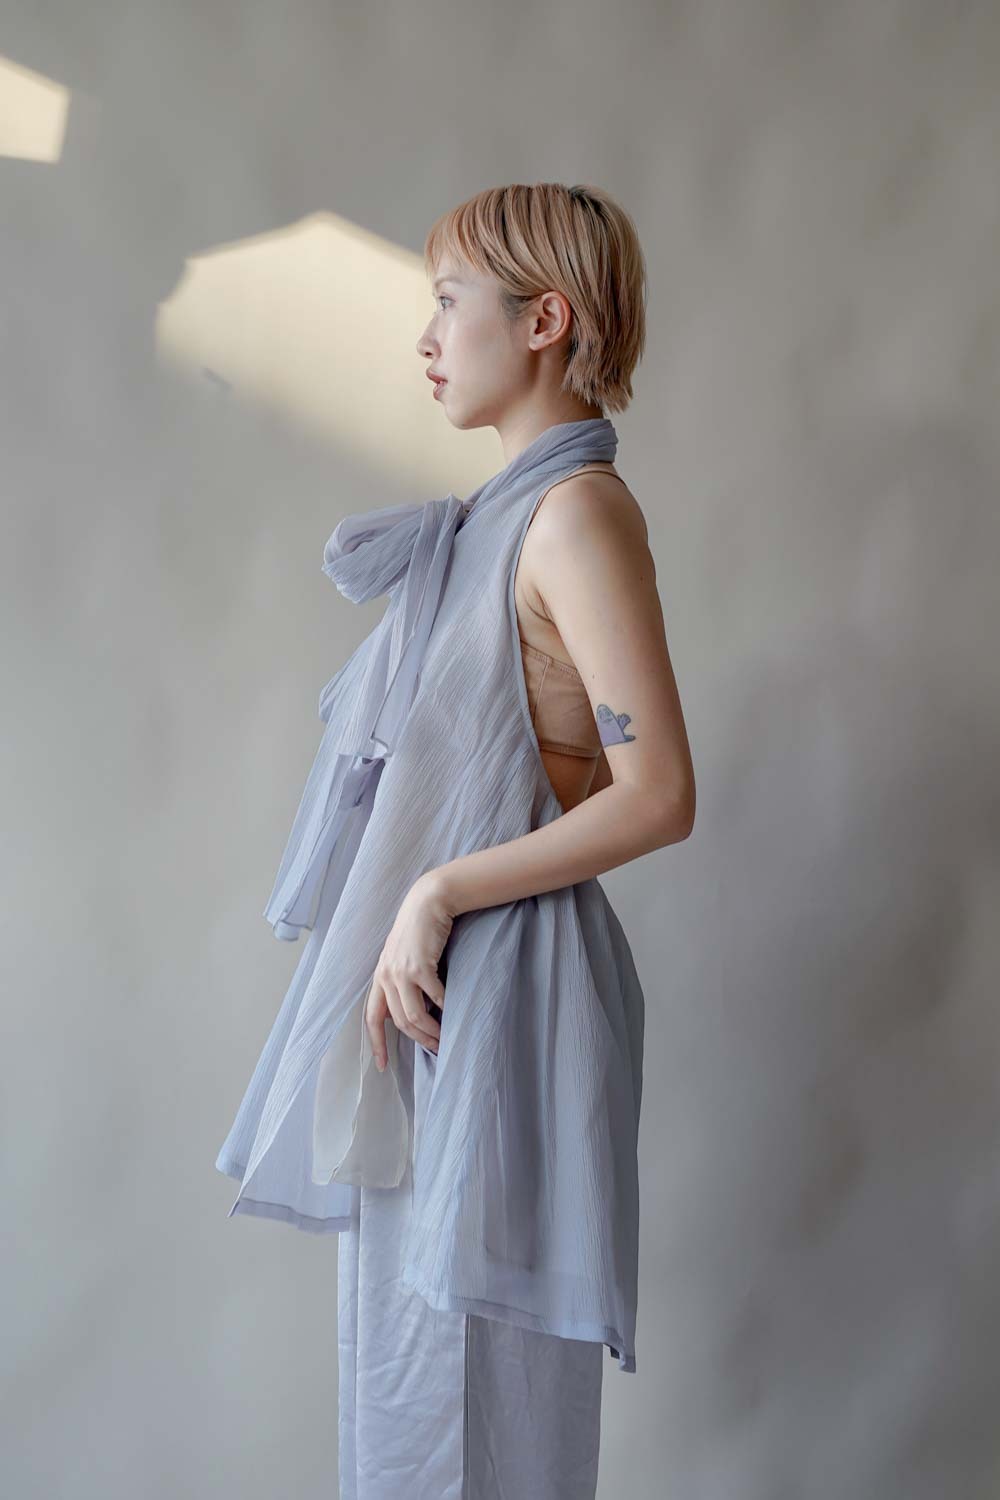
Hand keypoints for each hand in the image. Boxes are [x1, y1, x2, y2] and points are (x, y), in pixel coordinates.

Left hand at [365, 873, 453, 1069]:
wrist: (428, 902)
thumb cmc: (420, 930)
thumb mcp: (402, 957)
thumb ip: (401, 981)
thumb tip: (412, 1012)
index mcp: (379, 977)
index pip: (371, 1017)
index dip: (376, 1043)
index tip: (381, 1065)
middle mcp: (386, 977)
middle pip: (400, 1022)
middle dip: (419, 1041)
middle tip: (436, 1050)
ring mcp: (401, 972)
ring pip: (415, 1016)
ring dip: (432, 1032)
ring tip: (445, 1039)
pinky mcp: (420, 967)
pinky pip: (434, 999)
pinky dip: (445, 1010)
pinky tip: (453, 1013)